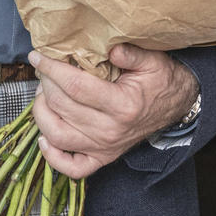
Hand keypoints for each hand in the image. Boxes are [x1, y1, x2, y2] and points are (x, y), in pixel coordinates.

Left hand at [30, 45, 199, 177]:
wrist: (178, 106)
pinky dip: (53, 156)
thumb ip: (130, 53)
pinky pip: (71, 168)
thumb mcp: (152, 60)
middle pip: (62, 107)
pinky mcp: (103, 158)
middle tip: (44, 71)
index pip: (75, 86)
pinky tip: (45, 137)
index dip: (52, 70)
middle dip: (45, 85)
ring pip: (58, 136)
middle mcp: (110, 130)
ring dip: (41, 114)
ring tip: (42, 95)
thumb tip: (109, 47)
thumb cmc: (161, 80)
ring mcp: (105, 148)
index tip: (38, 57)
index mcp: (123, 105)